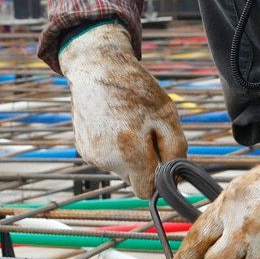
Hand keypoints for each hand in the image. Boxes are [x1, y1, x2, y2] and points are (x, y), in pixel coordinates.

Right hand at [59, 22, 186, 199]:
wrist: (97, 67)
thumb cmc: (136, 90)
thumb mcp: (167, 116)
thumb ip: (176, 152)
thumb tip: (176, 179)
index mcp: (131, 155)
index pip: (147, 190)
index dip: (159, 178)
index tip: (163, 156)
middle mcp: (108, 160)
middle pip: (134, 180)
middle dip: (145, 164)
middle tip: (147, 132)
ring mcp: (91, 155)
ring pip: (120, 168)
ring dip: (129, 154)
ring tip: (128, 122)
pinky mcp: (83, 148)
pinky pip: (107, 157)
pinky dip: (114, 146)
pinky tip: (114, 122)